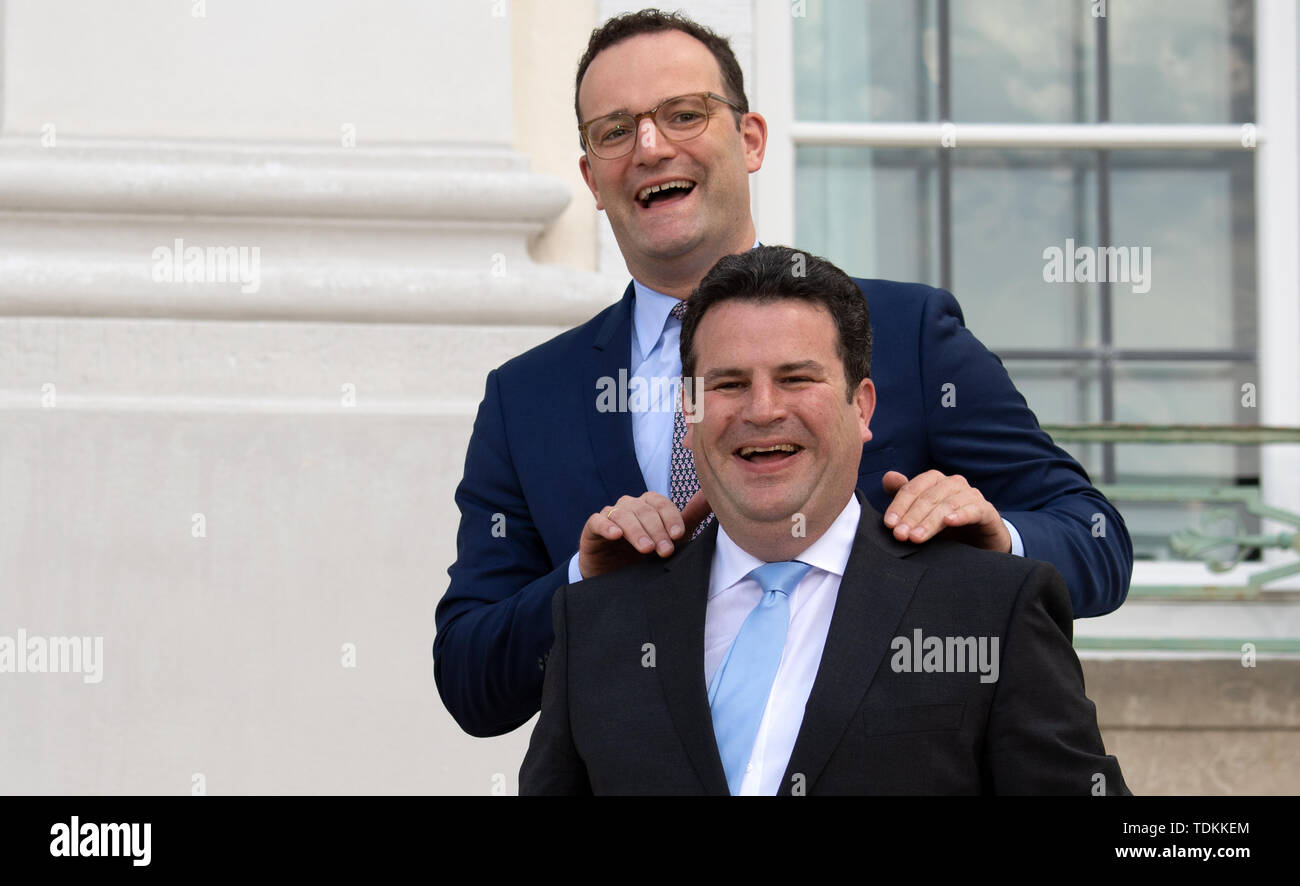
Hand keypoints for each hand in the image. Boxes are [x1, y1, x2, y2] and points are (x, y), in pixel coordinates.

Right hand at [577, 490, 710, 578]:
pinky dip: (607, 525)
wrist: (615, 581)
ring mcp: (610, 517)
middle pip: (643, 509)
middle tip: (665, 550)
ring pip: (623, 513)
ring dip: (637, 530)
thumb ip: (690, 518)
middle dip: (657, 529)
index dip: (670, 517)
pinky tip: (616, 535)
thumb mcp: (670, 541)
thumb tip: (712, 496)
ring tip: (646, 548)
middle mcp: (629, 507)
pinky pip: (597, 521)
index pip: (660, 503)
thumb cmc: (644, 558)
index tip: (679, 535)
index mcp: (648, 506)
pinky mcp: (592, 530)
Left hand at [881, 470, 1010, 552]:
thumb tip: (888, 477)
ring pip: (947, 504)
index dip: (899, 505)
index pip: (913, 488)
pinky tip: (949, 521)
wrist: (979, 543)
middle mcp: (953, 484)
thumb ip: (904, 496)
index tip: (889, 524)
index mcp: (935, 481)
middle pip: (928, 497)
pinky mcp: (987, 511)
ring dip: (930, 521)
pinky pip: (974, 510)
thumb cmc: (946, 526)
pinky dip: (961, 514)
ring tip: (916, 537)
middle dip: (912, 516)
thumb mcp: (921, 513)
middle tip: (900, 534)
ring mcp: (971, 496)